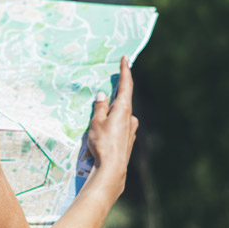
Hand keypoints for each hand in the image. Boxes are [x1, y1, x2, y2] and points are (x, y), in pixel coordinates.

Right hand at [86, 56, 137, 198]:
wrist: (112, 169)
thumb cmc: (103, 143)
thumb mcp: (96, 122)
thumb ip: (100, 107)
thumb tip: (102, 95)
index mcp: (124, 109)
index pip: (126, 85)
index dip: (125, 71)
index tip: (125, 58)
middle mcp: (131, 118)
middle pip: (122, 103)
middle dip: (112, 101)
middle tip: (100, 104)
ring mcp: (132, 130)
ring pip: (121, 117)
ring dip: (111, 117)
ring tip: (97, 126)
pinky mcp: (129, 141)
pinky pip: (120, 128)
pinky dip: (112, 127)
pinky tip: (104, 136)